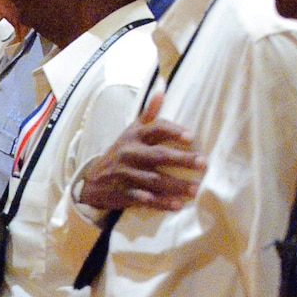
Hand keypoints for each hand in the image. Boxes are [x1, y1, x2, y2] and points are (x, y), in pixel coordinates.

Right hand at [76, 92, 204, 212]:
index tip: (191, 137)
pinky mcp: (122, 193)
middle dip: (182, 159)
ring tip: (195, 190)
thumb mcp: (130, 131)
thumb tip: (161, 91)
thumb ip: (148, 115)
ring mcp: (125, 174)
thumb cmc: (120, 153)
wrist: (93, 180)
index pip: (155, 129)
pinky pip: (143, 199)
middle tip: (203, 163)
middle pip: (158, 155)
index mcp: (133, 136)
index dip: (173, 131)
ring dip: (175, 185)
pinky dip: (159, 203)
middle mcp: (129, 153)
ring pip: (154, 180)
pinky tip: (175, 206)